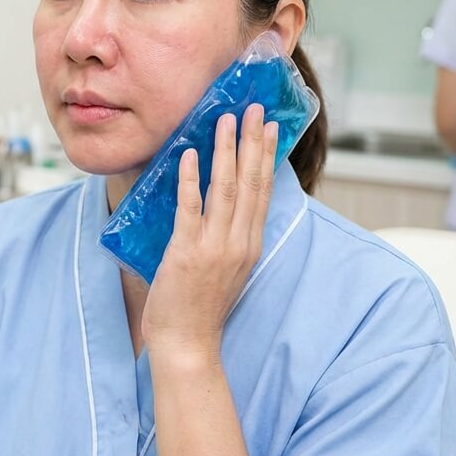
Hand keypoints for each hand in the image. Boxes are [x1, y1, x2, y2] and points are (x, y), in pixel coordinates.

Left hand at [142, 104, 279, 362]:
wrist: (189, 346)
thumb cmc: (201, 311)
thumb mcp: (227, 271)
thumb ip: (229, 240)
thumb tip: (222, 208)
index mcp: (250, 246)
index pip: (262, 192)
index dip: (266, 157)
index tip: (268, 127)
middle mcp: (238, 243)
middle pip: (250, 183)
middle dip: (252, 143)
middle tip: (254, 108)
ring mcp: (214, 247)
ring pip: (225, 189)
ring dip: (226, 152)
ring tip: (226, 120)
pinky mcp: (187, 252)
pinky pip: (190, 208)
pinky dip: (192, 180)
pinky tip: (191, 155)